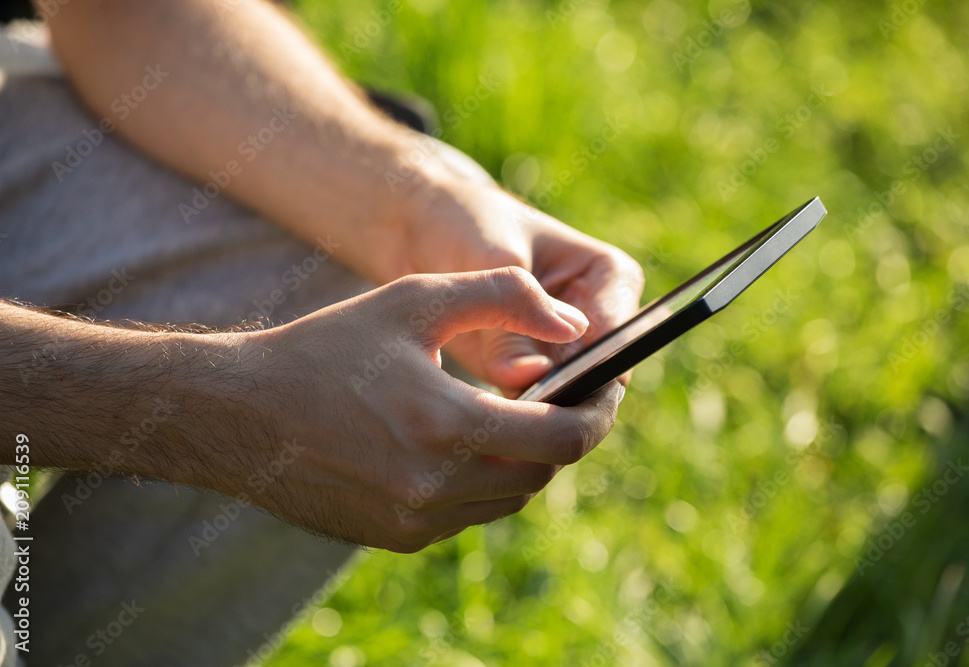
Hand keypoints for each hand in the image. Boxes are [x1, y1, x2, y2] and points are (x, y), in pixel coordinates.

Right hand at [230, 267, 622, 551]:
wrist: (238, 415)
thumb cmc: (326, 348)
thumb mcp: (415, 299)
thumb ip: (505, 297)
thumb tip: (575, 325)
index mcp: (446, 426)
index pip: (565, 439)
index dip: (601, 413)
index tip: (611, 387)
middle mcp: (435, 488)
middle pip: (542, 473)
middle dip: (564, 433)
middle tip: (566, 395)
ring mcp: (415, 521)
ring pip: (509, 498)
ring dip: (524, 459)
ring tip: (514, 415)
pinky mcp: (396, 538)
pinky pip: (468, 515)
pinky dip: (482, 481)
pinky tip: (462, 444)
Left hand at [399, 166, 644, 395]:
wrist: (414, 231)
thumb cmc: (465, 224)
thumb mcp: (492, 258)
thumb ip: (512, 315)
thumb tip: (533, 375)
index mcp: (607, 277)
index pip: (619, 329)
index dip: (596, 360)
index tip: (562, 376)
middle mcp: (590, 319)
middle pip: (598, 373)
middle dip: (565, 394)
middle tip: (529, 412)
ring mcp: (556, 352)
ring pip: (563, 397)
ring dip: (534, 410)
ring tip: (497, 417)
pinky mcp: (519, 376)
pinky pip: (526, 406)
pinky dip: (507, 416)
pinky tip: (480, 420)